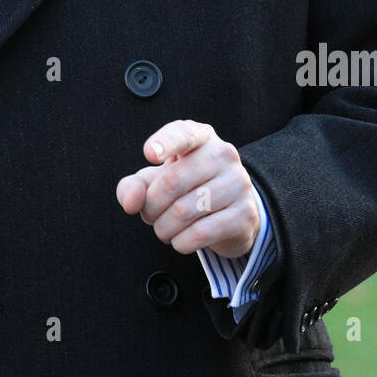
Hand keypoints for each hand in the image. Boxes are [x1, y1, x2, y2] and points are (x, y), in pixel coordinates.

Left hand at [116, 119, 259, 257]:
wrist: (230, 214)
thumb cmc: (186, 189)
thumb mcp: (155, 182)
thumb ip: (134, 187)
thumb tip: (131, 202)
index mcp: (201, 137)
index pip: (183, 133)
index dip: (164, 143)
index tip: (149, 154)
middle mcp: (224, 154)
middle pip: (172, 181)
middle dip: (151, 206)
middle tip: (150, 216)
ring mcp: (239, 183)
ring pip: (184, 211)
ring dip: (164, 228)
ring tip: (165, 229)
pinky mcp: (245, 213)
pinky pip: (201, 233)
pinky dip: (181, 242)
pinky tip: (182, 239)